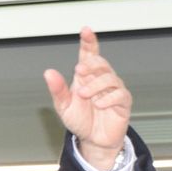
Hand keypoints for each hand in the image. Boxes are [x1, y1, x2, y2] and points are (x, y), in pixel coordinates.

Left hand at [44, 27, 131, 170]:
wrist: (92, 140)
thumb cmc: (80, 120)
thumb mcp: (63, 106)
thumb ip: (57, 90)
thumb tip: (48, 73)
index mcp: (86, 77)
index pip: (89, 54)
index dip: (89, 42)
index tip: (86, 30)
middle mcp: (101, 80)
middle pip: (100, 63)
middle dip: (90, 65)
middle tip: (79, 72)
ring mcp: (113, 90)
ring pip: (110, 77)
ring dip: (95, 85)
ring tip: (84, 94)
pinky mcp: (123, 102)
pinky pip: (120, 94)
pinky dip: (108, 98)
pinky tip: (100, 104)